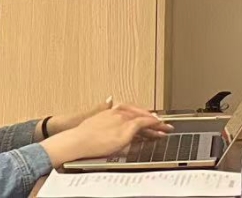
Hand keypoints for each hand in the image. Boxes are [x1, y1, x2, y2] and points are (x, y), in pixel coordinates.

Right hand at [42, 105, 169, 165]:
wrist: (76, 141)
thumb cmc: (81, 137)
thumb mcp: (94, 122)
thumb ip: (103, 113)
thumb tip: (109, 100)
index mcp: (110, 111)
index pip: (131, 111)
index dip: (142, 115)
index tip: (150, 118)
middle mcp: (117, 112)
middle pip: (139, 113)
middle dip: (151, 117)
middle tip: (163, 122)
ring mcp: (122, 120)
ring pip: (143, 118)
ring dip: (155, 122)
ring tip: (164, 126)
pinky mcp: (125, 129)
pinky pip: (143, 123)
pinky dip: (152, 123)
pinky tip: (158, 126)